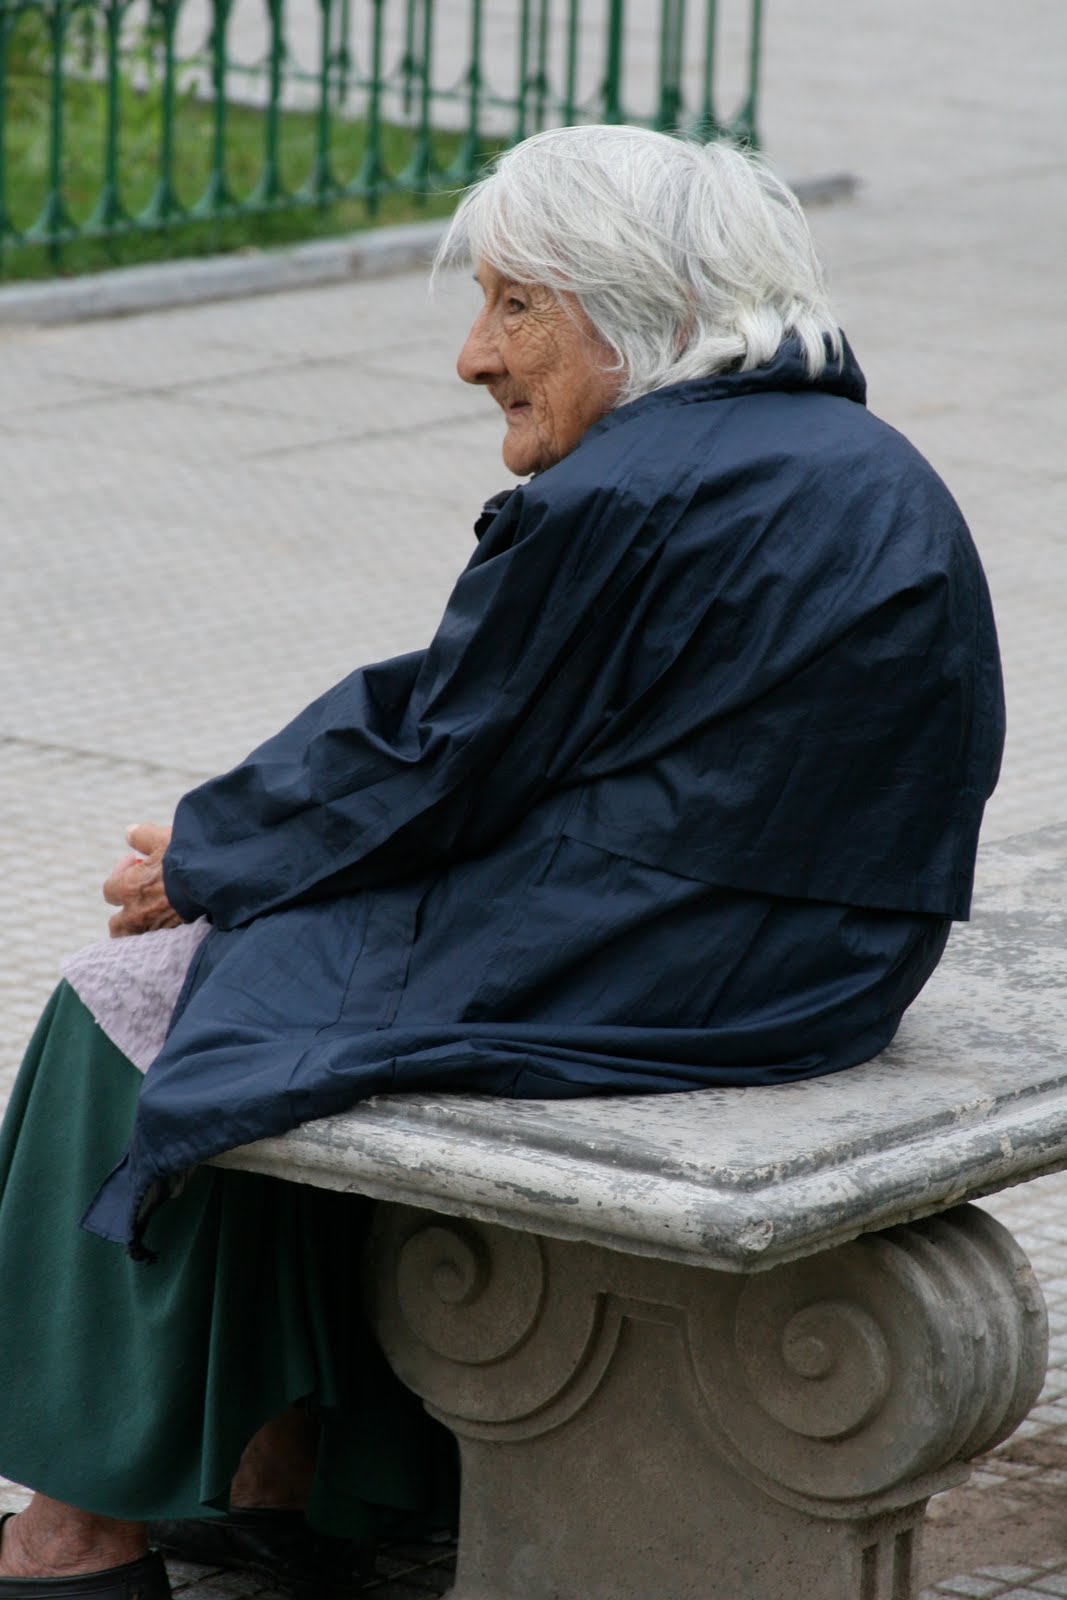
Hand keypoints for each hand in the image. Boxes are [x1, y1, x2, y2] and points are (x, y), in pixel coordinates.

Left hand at [103, 822, 181, 937]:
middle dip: (125, 913)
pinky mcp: (176, 940)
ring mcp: (156, 930)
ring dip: (138, 930)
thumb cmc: (189, 858)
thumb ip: (142, 835)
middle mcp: (137, 914)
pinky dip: (159, 939)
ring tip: (153, 918)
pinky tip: (171, 926)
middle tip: (141, 898)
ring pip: (135, 940)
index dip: (121, 875)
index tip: (137, 865)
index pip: (109, 890)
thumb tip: (129, 833)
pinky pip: (157, 946)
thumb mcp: (164, 838)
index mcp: (130, 888)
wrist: (219, 882)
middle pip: (116, 925)